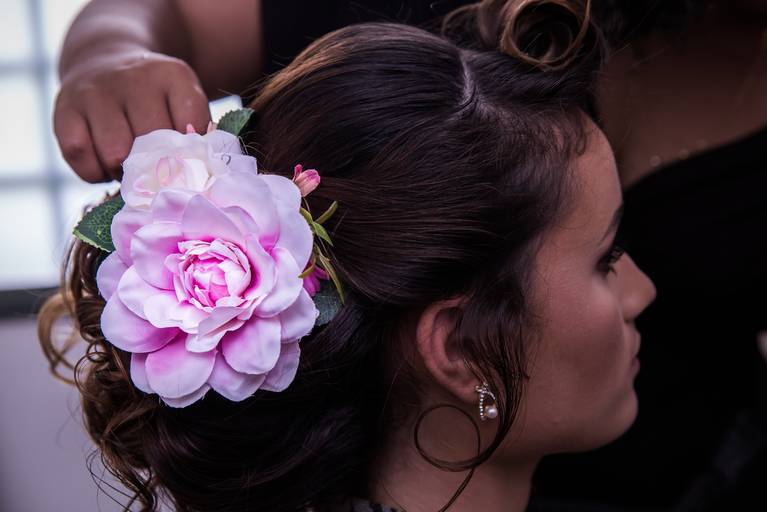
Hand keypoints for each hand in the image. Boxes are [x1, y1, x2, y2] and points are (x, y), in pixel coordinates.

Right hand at [54, 50, 210, 181]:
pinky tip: (104, 166)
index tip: (187, 158)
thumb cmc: (154, 98)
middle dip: (156, 166)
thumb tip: (194, 172)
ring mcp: (96, 92)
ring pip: (115, 154)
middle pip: (152, 142)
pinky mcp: (64, 109)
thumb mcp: (183, 101)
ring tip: (129, 168)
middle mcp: (133, 79)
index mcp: (171, 75)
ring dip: (123, 173)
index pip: (192, 124)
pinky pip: (80, 155)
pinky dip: (94, 172)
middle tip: (155, 169)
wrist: (105, 60)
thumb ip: (196, 132)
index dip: (191, 151)